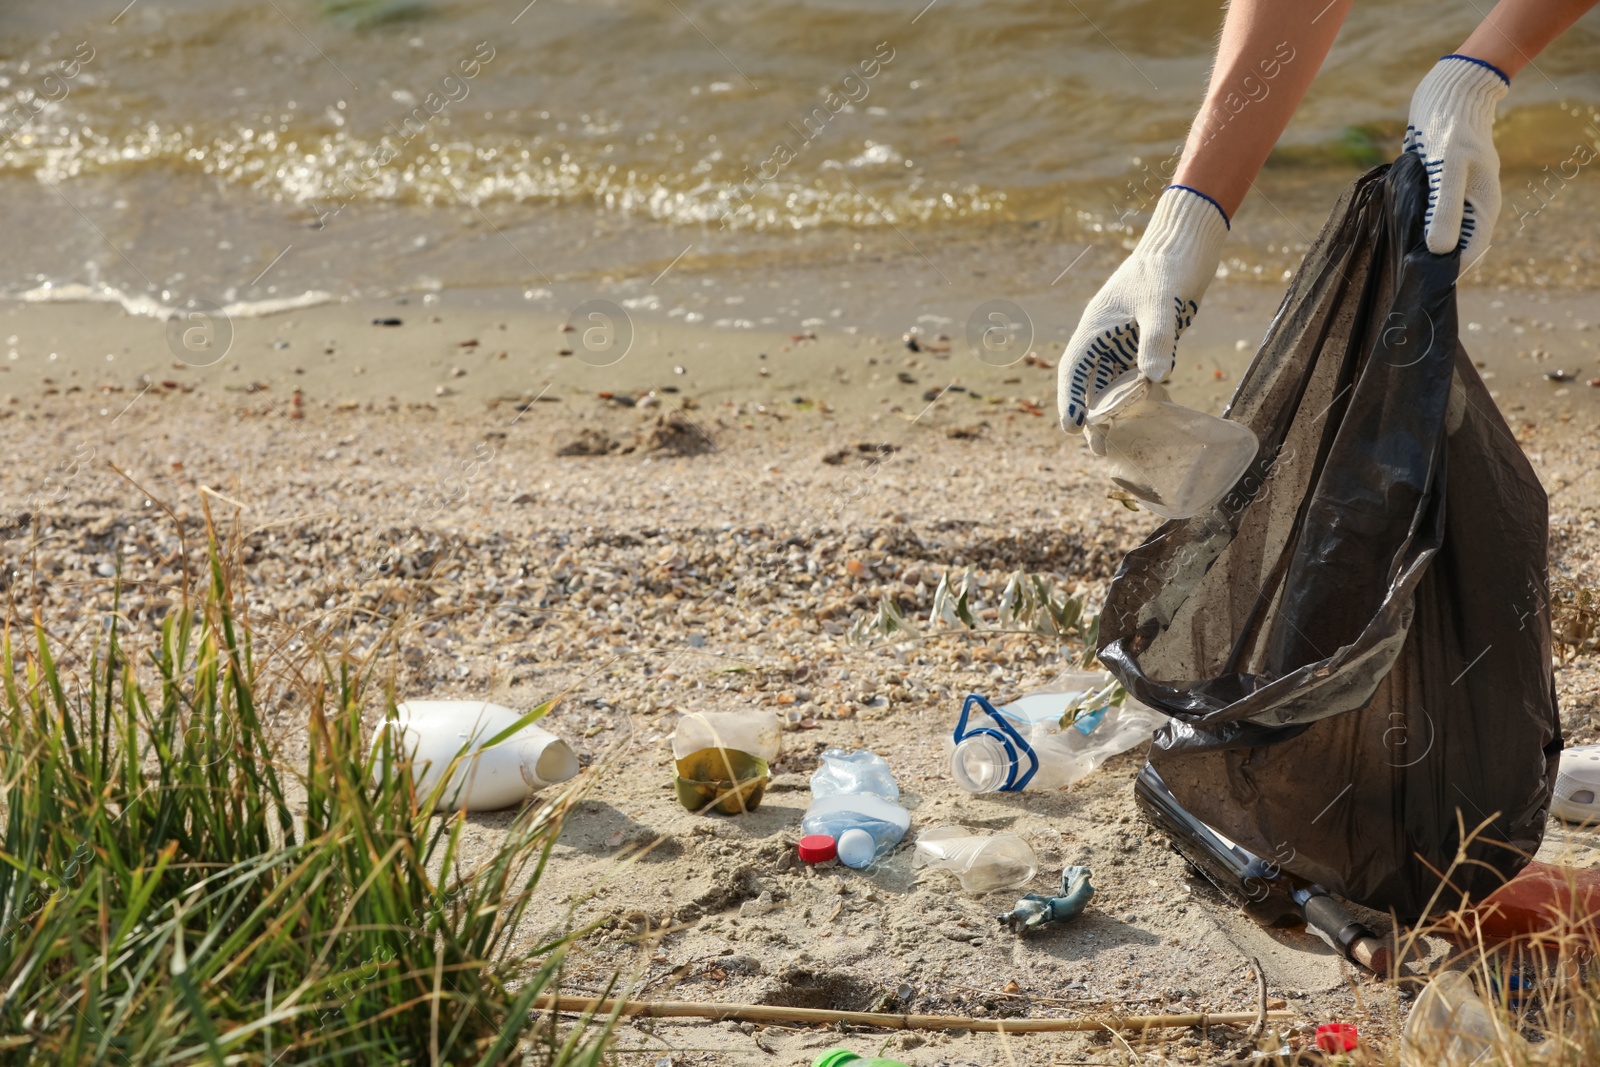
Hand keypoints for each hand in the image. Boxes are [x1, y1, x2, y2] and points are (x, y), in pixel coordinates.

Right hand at [1058, 186, 1228, 429]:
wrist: (1186, 244)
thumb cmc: (1167, 267)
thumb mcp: (1161, 302)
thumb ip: (1156, 339)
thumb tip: (1154, 379)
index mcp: (1095, 327)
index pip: (1074, 370)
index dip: (1069, 400)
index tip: (1071, 428)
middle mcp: (1105, 338)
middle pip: (1090, 384)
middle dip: (1092, 417)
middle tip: (1100, 449)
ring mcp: (1126, 341)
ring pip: (1113, 383)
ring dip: (1115, 411)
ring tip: (1121, 442)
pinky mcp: (1147, 341)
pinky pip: (1137, 376)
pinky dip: (1140, 396)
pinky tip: (1151, 414)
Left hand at [1404, 54, 1509, 261]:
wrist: (1448, 91)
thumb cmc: (1450, 128)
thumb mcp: (1448, 169)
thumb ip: (1445, 209)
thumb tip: (1438, 252)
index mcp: (1483, 206)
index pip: (1467, 254)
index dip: (1444, 271)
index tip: (1417, 282)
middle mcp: (1470, 205)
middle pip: (1451, 245)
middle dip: (1428, 259)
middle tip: (1400, 272)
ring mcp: (1453, 195)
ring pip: (1436, 230)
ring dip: (1418, 242)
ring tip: (1394, 255)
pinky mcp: (1436, 186)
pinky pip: (1425, 213)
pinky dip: (1412, 222)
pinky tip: (1393, 229)